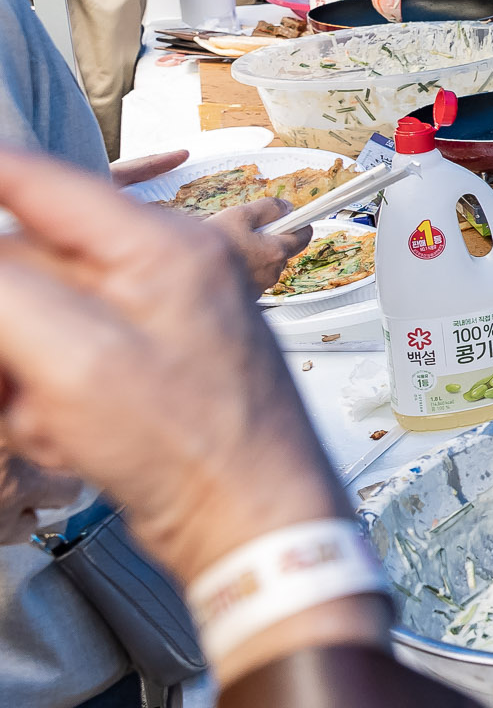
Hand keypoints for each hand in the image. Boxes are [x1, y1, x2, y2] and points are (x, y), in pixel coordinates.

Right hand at [0, 146, 344, 592]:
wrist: (253, 525)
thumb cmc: (198, 445)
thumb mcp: (74, 357)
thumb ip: (5, 290)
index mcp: (159, 246)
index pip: (39, 182)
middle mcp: (163, 273)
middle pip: (29, 263)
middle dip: (8, 326)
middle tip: (18, 381)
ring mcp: (154, 322)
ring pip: (38, 321)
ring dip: (21, 376)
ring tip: (46, 420)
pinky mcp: (143, 370)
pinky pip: (60, 365)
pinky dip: (45, 404)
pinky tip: (65, 438)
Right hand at [206, 197, 313, 294]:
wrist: (186, 284)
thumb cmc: (209, 253)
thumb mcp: (238, 216)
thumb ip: (267, 208)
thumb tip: (285, 206)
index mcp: (275, 251)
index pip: (304, 235)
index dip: (299, 222)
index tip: (297, 216)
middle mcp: (272, 272)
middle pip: (282, 249)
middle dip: (269, 237)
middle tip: (249, 229)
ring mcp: (259, 286)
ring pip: (265, 263)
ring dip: (254, 253)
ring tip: (230, 245)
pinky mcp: (245, 296)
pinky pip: (251, 277)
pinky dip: (243, 267)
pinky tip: (224, 261)